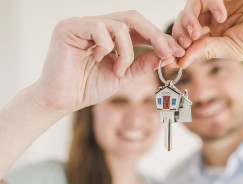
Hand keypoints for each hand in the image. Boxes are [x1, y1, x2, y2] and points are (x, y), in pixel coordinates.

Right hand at [36, 11, 184, 113]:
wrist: (62, 101)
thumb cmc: (88, 87)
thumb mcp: (123, 76)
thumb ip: (141, 64)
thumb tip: (164, 54)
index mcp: (109, 35)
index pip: (138, 28)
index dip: (159, 38)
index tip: (176, 52)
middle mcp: (97, 26)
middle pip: (133, 18)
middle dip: (154, 36)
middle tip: (167, 52)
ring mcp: (83, 24)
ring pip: (119, 25)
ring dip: (126, 52)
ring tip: (118, 71)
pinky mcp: (69, 28)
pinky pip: (99, 28)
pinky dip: (107, 47)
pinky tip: (98, 60)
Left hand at [173, 0, 242, 67]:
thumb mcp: (233, 49)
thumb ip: (207, 51)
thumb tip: (180, 61)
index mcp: (213, 36)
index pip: (187, 38)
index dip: (177, 46)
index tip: (173, 57)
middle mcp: (212, 19)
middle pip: (184, 20)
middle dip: (179, 32)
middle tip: (185, 42)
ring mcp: (218, 3)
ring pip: (192, 5)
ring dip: (189, 18)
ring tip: (197, 32)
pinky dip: (210, 2)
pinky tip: (221, 14)